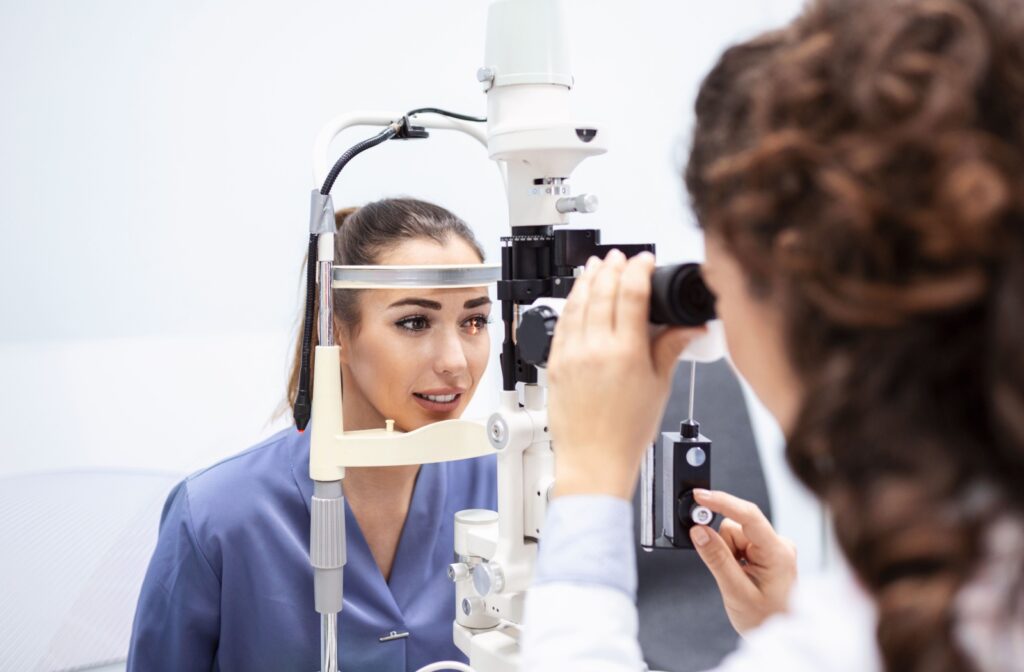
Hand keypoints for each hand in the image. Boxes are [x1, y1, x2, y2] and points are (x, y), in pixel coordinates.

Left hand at [547, 250, 704, 499]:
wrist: (593, 461)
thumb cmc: (625, 433)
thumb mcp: (658, 387)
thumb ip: (671, 349)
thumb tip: (689, 328)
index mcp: (626, 352)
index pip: (632, 293)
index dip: (640, 270)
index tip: (646, 261)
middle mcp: (596, 348)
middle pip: (604, 291)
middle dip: (614, 267)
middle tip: (622, 257)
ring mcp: (572, 354)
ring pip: (579, 302)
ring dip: (589, 278)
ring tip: (598, 264)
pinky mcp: (555, 363)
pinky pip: (562, 322)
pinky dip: (571, 302)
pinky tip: (577, 294)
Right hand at [689, 489, 796, 634]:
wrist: (781, 633)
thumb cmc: (766, 619)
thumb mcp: (735, 592)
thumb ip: (716, 558)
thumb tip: (698, 531)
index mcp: (777, 552)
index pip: (749, 516)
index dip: (723, 502)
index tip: (700, 496)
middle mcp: (778, 544)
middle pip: (736, 526)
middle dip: (724, 546)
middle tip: (726, 571)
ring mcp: (774, 547)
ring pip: (733, 534)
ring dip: (727, 554)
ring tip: (737, 579)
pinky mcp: (767, 552)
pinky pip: (739, 543)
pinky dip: (732, 557)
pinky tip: (740, 575)